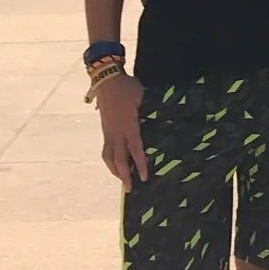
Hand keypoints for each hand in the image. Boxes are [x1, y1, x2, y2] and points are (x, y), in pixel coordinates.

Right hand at [96, 71, 147, 187]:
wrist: (107, 80)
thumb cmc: (128, 88)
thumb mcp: (143, 97)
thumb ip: (150, 111)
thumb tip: (163, 121)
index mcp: (128, 126)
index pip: (135, 149)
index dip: (140, 164)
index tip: (144, 177)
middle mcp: (116, 132)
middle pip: (119, 159)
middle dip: (124, 175)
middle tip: (130, 189)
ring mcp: (109, 132)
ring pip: (109, 156)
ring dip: (114, 170)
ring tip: (121, 180)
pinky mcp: (105, 130)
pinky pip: (106, 149)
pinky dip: (110, 160)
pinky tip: (114, 165)